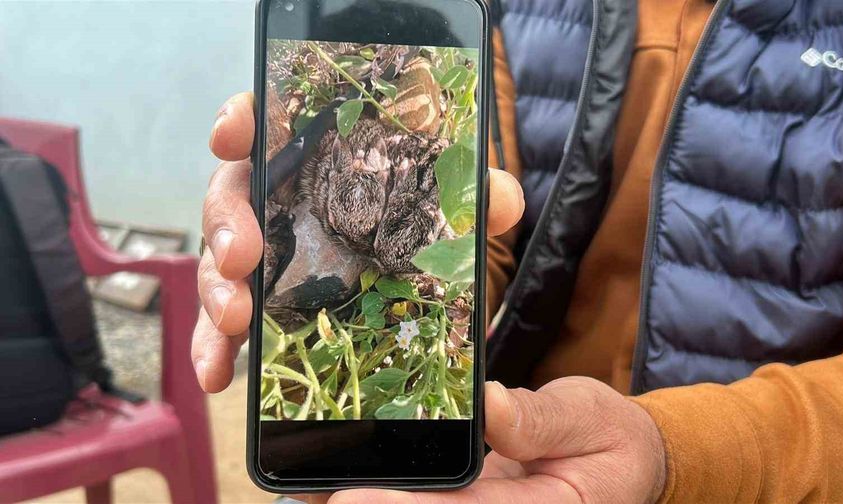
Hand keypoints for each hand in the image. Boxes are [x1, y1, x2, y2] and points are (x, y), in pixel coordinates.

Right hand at [192, 92, 524, 392]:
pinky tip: (219, 375)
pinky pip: (225, 321)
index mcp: (318, 157)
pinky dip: (215, 346)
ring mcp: (265, 252)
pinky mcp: (260, 303)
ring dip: (217, 289)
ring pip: (220, 259)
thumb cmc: (422, 227)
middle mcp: (280, 198)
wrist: (415, 285)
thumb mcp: (452, 211)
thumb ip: (475, 197)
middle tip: (243, 254)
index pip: (271, 122)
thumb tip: (499, 199)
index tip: (232, 135)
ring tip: (234, 321)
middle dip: (226, 220)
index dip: (244, 119)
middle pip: (233, 192)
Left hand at [328, 378, 666, 503]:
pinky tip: (335, 482)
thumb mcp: (588, 419)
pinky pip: (428, 501)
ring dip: (365, 501)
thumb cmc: (609, 440)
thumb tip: (489, 404)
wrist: (623, 461)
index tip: (348, 498)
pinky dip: (385, 491)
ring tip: (302, 488)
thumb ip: (539, 420)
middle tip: (304, 493)